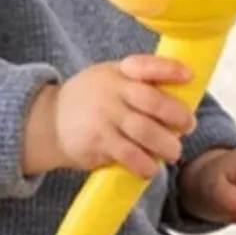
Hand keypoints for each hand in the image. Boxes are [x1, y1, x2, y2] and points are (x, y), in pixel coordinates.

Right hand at [25, 56, 195, 179]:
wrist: (47, 122)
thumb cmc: (92, 99)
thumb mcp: (111, 78)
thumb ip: (140, 81)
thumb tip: (182, 96)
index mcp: (119, 73)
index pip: (146, 66)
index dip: (170, 70)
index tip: (189, 75)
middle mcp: (112, 93)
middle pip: (153, 102)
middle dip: (178, 116)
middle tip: (188, 126)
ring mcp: (104, 118)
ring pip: (145, 132)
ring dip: (166, 144)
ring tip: (173, 152)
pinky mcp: (97, 143)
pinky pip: (128, 155)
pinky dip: (144, 163)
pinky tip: (150, 168)